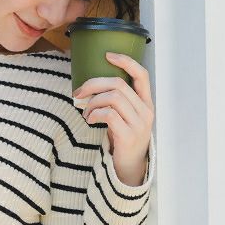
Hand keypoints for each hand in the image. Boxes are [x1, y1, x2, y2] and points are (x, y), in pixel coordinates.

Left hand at [73, 51, 153, 184]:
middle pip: (118, 85)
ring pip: (113, 98)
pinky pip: (109, 115)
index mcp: (146, 103)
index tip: (107, 55)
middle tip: (78, 93)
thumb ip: (117, 102)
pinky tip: (90, 120)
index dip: (126, 61)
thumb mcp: (124, 118)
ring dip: (93, 102)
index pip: (141, 75)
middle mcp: (146, 111)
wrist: (129, 170)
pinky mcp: (128, 136)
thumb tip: (91, 86)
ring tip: (85, 112)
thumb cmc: (123, 141)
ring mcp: (139, 124)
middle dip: (94, 84)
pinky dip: (95, 114)